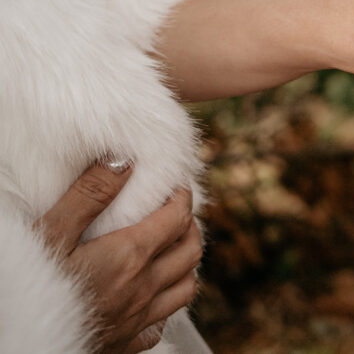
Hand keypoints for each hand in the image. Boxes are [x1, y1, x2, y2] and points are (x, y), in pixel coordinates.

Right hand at [35, 163, 201, 353]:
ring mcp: (138, 319)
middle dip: (190, 226)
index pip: (177, 218)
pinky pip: (161, 323)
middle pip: (190, 251)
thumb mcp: (52, 231)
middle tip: (178, 213)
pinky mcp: (126, 343)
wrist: (18, 341)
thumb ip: (90, 195)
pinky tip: (152, 296)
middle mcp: (143, 288)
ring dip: (187, 264)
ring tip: (173, 249)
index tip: (177, 186)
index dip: (182, 198)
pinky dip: (166, 304)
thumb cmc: (31, 286)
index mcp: (129, 256)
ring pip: (186, 287)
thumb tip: (123, 162)